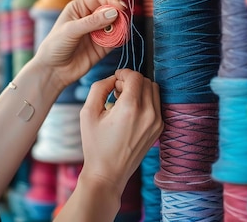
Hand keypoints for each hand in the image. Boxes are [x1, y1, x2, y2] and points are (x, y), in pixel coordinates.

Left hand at [33, 0, 127, 88]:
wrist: (53, 70)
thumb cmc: (55, 46)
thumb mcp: (71, 30)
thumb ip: (92, 21)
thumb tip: (114, 13)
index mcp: (80, 7)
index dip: (112, 0)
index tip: (121, 8)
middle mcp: (90, 17)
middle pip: (111, 10)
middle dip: (119, 15)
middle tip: (123, 22)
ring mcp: (97, 32)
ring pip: (116, 25)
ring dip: (120, 27)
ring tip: (119, 33)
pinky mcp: (103, 46)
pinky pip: (116, 39)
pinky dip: (120, 39)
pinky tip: (119, 40)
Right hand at [78, 69, 162, 194]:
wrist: (108, 173)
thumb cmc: (95, 145)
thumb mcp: (88, 113)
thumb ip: (99, 88)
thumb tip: (113, 78)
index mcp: (130, 108)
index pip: (135, 76)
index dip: (124, 73)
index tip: (115, 79)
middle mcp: (148, 113)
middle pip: (146, 81)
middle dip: (131, 81)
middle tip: (117, 91)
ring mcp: (157, 122)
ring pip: (154, 91)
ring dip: (140, 89)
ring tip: (124, 101)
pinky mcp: (159, 129)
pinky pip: (156, 104)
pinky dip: (146, 101)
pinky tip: (131, 112)